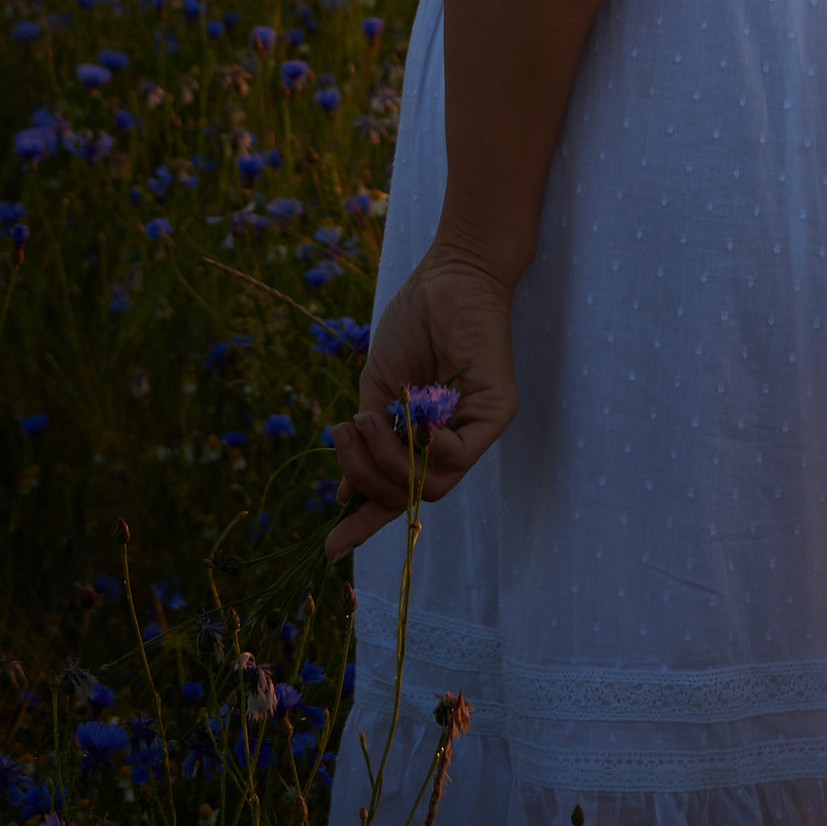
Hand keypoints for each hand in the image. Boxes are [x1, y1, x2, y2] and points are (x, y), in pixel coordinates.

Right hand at [323, 236, 516, 562]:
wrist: (447, 274)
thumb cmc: (414, 324)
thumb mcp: (376, 391)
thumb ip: (367, 440)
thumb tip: (343, 493)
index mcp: (424, 440)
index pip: (397, 494)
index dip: (364, 523)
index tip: (329, 552)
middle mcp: (455, 442)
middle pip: (410, 495)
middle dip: (368, 475)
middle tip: (346, 434)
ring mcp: (478, 430)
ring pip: (430, 483)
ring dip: (389, 458)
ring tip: (369, 419)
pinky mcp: (498, 412)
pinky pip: (458, 456)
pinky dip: (428, 446)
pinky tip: (410, 417)